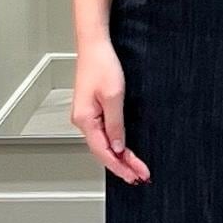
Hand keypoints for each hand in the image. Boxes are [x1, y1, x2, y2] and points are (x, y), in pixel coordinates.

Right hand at [71, 39, 150, 183]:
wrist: (95, 45)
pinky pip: (103, 134)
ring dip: (120, 158)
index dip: (121, 167)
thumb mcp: (114, 96)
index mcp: (84, 119)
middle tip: (140, 177)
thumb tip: (118, 147)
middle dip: (122, 166)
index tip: (135, 176)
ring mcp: (86, 116)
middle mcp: (82, 121)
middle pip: (103, 151)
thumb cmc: (101, 64)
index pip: (104, 152)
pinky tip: (124, 152)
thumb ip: (116, 124)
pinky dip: (116, 145)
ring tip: (135, 169)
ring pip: (104, 144)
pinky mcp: (92, 111)